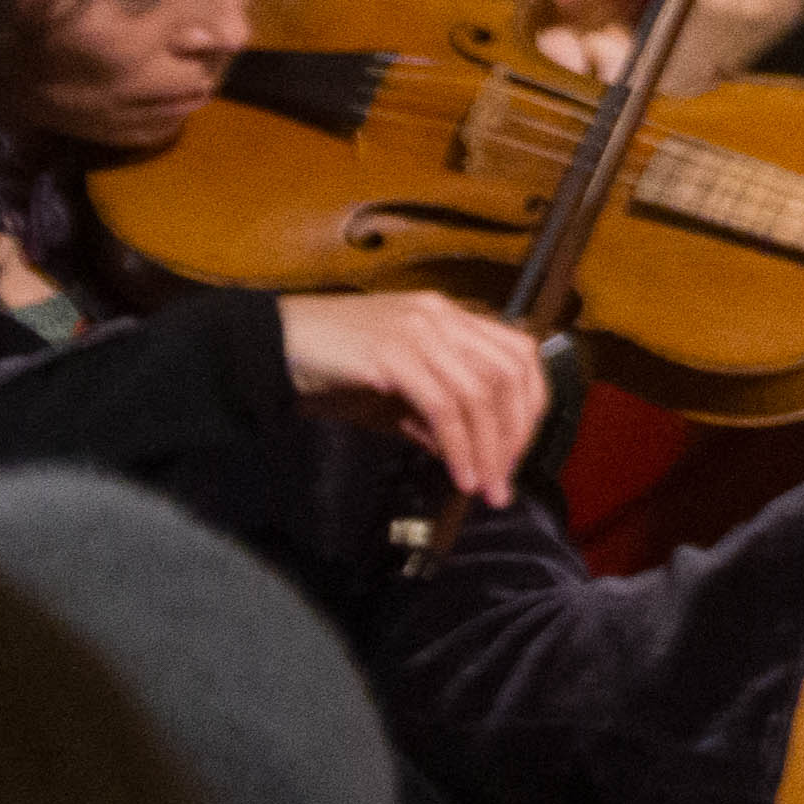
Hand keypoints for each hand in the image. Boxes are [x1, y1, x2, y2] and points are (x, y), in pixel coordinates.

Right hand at [279, 291, 558, 507]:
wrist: (274, 344)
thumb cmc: (335, 365)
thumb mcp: (397, 387)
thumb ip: (434, 411)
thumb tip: (467, 451)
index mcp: (450, 316)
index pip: (519, 352)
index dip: (530, 404)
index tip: (519, 451)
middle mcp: (442, 316)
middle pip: (509, 373)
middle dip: (516, 432)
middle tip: (505, 479)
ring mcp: (418, 330)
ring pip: (480, 392)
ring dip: (489, 448)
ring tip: (486, 488)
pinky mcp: (392, 354)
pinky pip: (442, 406)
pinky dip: (458, 445)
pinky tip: (460, 475)